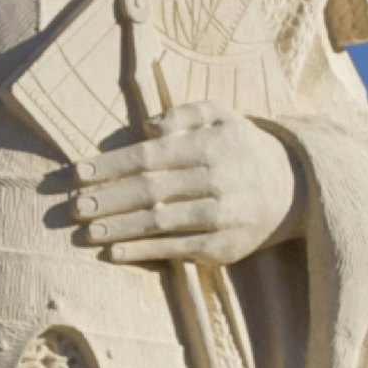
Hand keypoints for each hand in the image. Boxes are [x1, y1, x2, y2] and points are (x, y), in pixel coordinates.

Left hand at [69, 107, 301, 267]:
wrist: (294, 188)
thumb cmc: (242, 146)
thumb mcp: (221, 115)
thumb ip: (183, 114)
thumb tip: (145, 128)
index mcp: (211, 146)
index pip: (149, 157)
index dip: (109, 167)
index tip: (76, 174)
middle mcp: (217, 181)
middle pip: (149, 191)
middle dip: (106, 199)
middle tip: (72, 206)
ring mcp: (221, 217)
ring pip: (160, 223)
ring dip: (118, 228)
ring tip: (86, 230)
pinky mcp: (224, 247)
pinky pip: (176, 250)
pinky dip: (143, 253)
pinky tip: (115, 252)